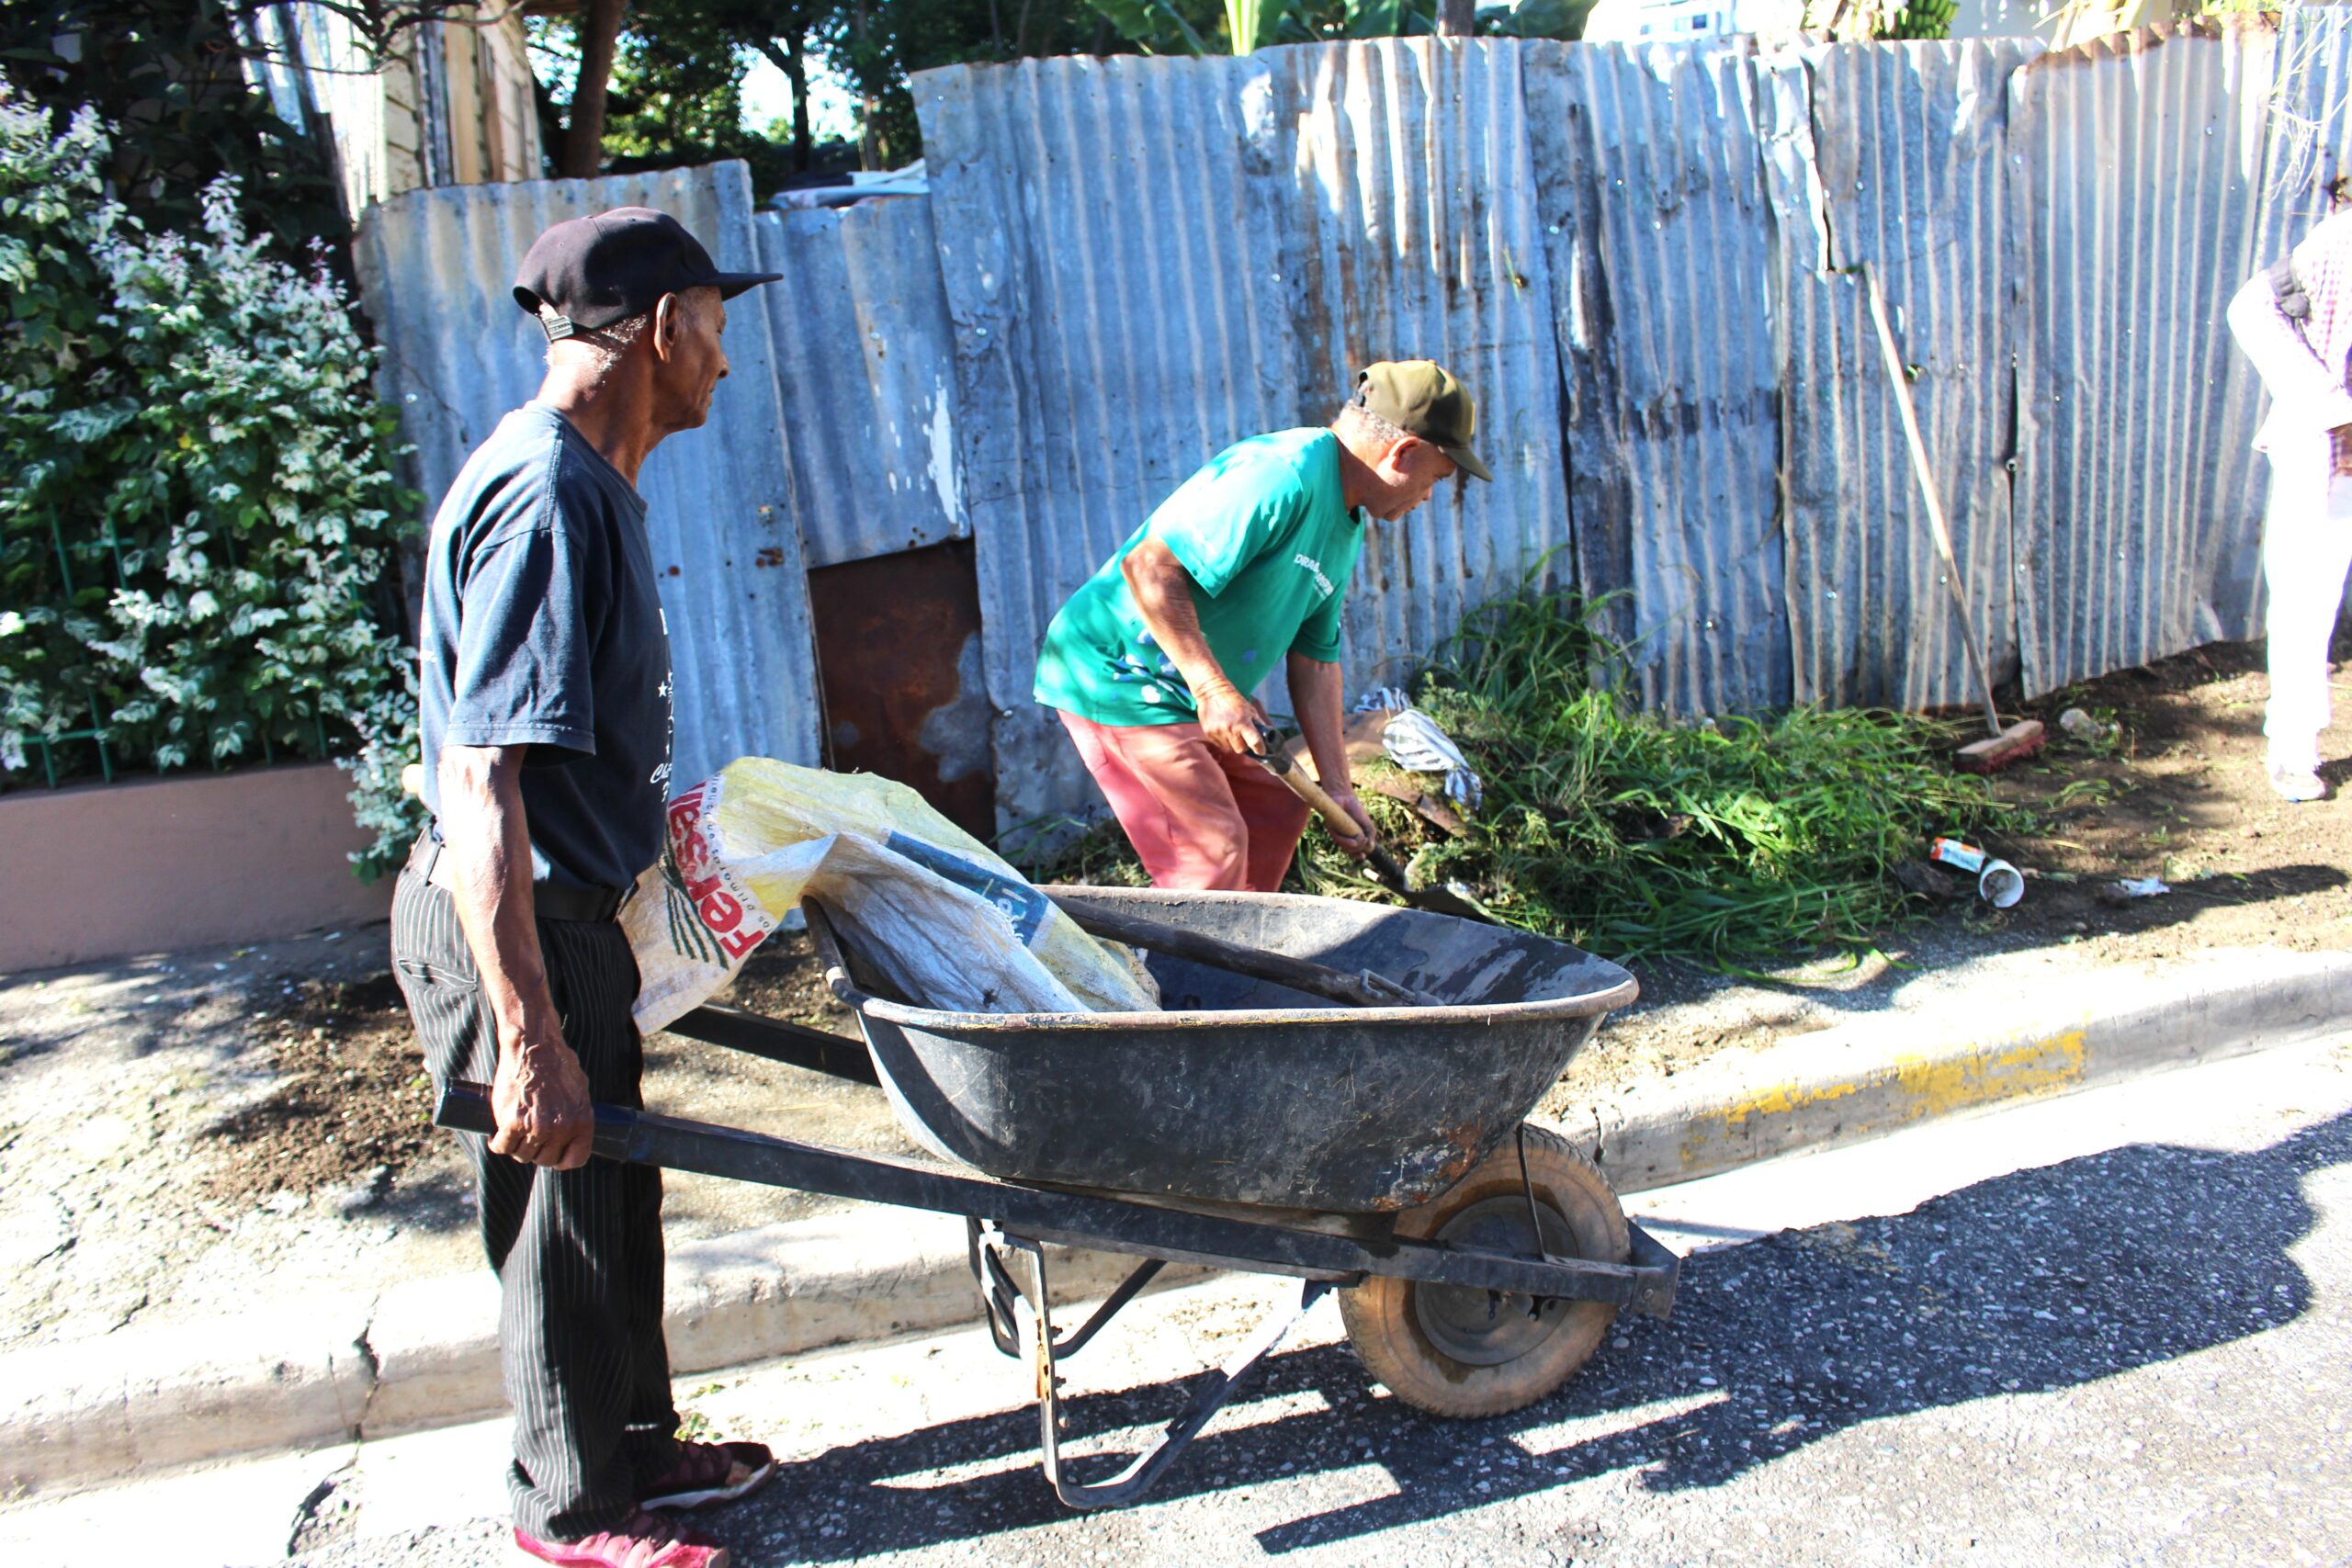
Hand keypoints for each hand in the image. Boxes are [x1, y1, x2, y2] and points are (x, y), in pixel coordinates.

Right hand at [489, 1031, 593, 1168]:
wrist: (533, 1047)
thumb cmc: (557, 1063)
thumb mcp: (579, 1090)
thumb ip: (577, 1113)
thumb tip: (573, 1129)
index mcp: (582, 1122)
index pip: (575, 1159)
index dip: (562, 1160)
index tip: (553, 1156)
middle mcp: (561, 1130)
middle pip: (545, 1159)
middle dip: (536, 1152)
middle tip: (529, 1141)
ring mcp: (536, 1128)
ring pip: (523, 1155)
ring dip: (517, 1149)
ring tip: (514, 1138)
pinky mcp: (512, 1123)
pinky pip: (503, 1146)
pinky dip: (498, 1144)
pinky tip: (497, 1139)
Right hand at [1196, 682, 1270, 754]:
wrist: (1212, 693)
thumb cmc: (1233, 700)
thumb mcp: (1249, 709)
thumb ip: (1258, 723)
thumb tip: (1266, 736)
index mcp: (1243, 722)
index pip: (1255, 742)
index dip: (1260, 748)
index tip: (1261, 750)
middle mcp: (1230, 729)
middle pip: (1240, 749)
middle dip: (1244, 745)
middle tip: (1243, 737)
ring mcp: (1218, 732)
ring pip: (1229, 748)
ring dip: (1233, 743)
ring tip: (1231, 730)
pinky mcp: (1209, 734)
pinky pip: (1219, 744)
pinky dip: (1223, 740)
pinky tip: (1223, 729)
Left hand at [1327, 786, 1377, 859]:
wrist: (1345, 798)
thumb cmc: (1356, 811)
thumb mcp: (1367, 825)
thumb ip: (1370, 837)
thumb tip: (1369, 848)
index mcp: (1353, 839)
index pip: (1356, 853)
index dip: (1358, 856)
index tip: (1362, 856)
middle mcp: (1345, 839)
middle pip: (1352, 852)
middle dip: (1359, 849)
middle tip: (1364, 839)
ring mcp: (1338, 835)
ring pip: (1346, 848)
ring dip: (1353, 845)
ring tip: (1360, 837)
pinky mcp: (1331, 830)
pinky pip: (1338, 839)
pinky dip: (1344, 839)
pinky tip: (1353, 834)